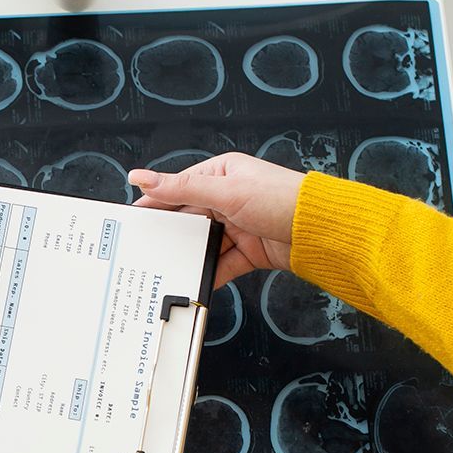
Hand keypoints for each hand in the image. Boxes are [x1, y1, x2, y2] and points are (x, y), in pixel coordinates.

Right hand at [128, 152, 305, 288]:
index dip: (155, 202)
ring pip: (204, 243)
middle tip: (147, 247)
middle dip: (172, 234)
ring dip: (192, 255)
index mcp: (222, 173)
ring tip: (172, 266)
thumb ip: (180, 188)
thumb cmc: (281, 199)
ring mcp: (238, 225)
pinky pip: (221, 263)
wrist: (319, 231)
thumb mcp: (225, 190)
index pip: (179, 187)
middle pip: (190, 218)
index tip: (134, 217)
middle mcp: (229, 197)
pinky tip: (198, 280)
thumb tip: (143, 177)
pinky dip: (210, 272)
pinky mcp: (248, 250)